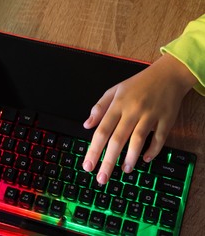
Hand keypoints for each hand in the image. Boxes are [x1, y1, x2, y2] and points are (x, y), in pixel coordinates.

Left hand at [82, 53, 196, 183]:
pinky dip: (153, 150)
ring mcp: (150, 115)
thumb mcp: (114, 91)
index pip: (102, 130)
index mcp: (118, 104)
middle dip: (108, 161)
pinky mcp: (166, 119)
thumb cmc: (138, 85)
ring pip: (138, 139)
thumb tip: (86, 125)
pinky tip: (145, 159)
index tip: (88, 165)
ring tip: (124, 171)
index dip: (94, 150)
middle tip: (102, 178)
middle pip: (117, 139)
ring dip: (130, 157)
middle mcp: (132, 110)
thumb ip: (99, 108)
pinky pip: (160, 138)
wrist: (167, 75)